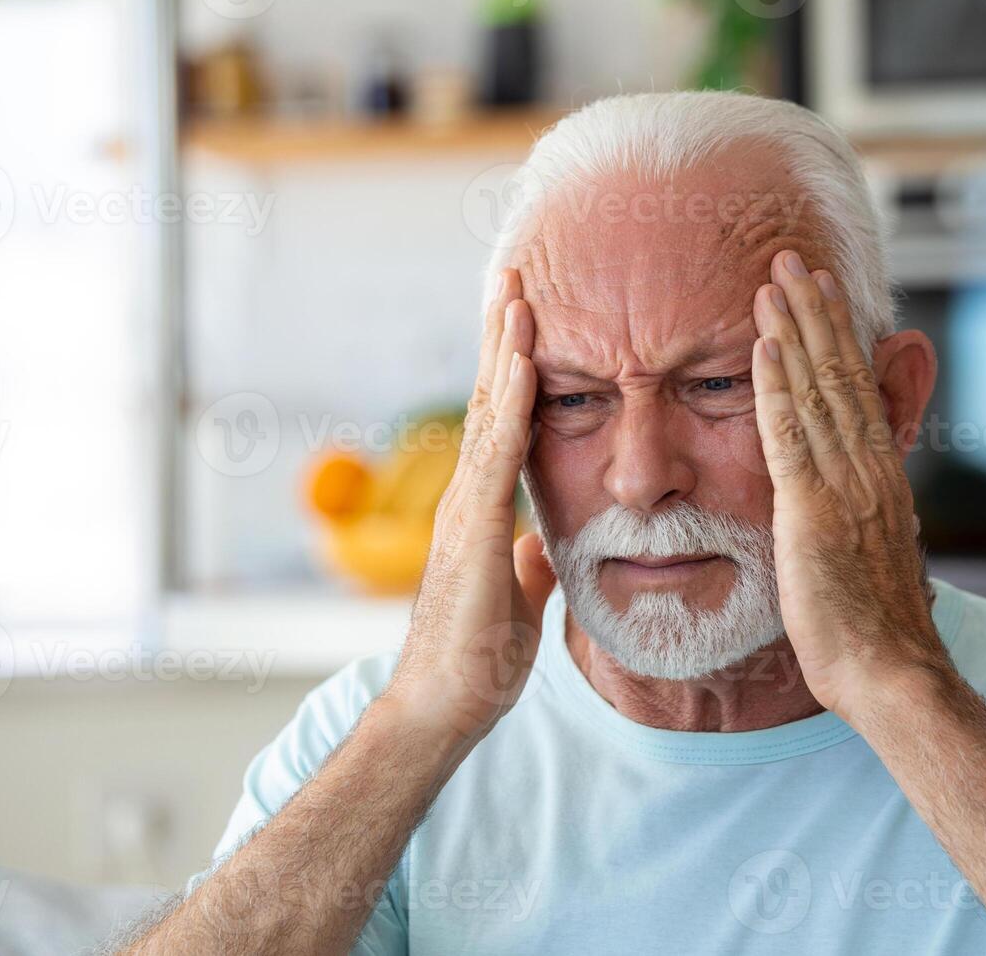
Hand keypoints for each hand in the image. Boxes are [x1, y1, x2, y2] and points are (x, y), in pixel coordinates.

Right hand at [382, 268, 556, 750]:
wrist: (442, 709)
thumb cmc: (474, 661)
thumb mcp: (519, 599)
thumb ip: (528, 563)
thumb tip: (543, 543)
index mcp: (481, 509)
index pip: (500, 426)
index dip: (512, 371)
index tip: (526, 321)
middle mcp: (467, 496)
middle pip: (486, 401)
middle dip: (502, 338)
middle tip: (513, 275)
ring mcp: (465, 509)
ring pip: (486, 413)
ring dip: (504, 350)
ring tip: (516, 291)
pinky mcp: (473, 529)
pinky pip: (498, 453)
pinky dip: (512, 402)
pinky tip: (524, 361)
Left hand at [750, 251, 949, 721]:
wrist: (888, 672)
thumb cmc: (871, 626)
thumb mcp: (867, 552)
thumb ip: (854, 509)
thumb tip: (847, 490)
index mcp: (880, 476)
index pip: (856, 388)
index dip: (835, 336)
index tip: (817, 292)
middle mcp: (868, 468)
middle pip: (841, 373)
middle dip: (814, 312)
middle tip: (790, 257)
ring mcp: (845, 486)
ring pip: (819, 391)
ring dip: (794, 331)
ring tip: (774, 279)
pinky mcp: (814, 511)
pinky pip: (792, 437)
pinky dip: (779, 387)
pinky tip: (765, 346)